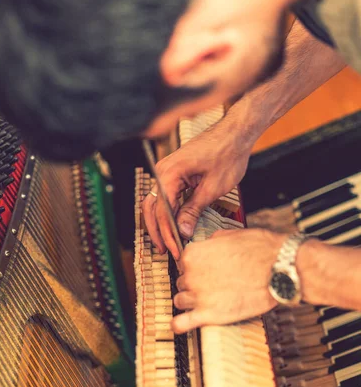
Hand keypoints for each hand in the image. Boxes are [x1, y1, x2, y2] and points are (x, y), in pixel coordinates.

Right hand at [142, 127, 252, 259]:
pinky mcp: (172, 173)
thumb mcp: (212, 188)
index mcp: (170, 174)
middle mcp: (162, 171)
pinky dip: (166, 213)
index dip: (168, 234)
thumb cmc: (227, 154)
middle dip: (159, 232)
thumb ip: (194, 210)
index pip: (163, 211)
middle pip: (152, 209)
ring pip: (155, 204)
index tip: (176, 250)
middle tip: (168, 252)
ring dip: (159, 224)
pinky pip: (163, 196)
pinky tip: (172, 226)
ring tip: (167, 243)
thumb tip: (182, 231)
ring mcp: (165, 171)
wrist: (234, 133)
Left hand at [172, 228, 286, 332]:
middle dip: (193, 284)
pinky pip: (181, 323)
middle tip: (211, 285)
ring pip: (181, 301)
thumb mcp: (231, 235)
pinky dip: (179, 325)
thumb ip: (212, 242)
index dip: (194, 268)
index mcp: (193, 254)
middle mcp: (191, 275)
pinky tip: (181, 324)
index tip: (204, 271)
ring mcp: (198, 296)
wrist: (280, 269)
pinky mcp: (209, 315)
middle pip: (181, 283)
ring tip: (205, 301)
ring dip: (190, 302)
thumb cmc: (261, 250)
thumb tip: (208, 245)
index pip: (183, 264)